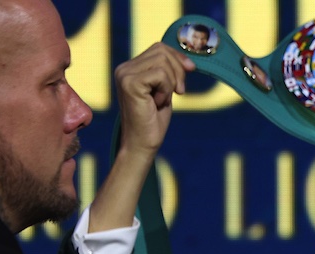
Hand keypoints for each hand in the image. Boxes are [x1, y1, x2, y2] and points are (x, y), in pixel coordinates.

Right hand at [114, 43, 194, 159]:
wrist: (142, 144)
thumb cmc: (154, 121)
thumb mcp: (165, 91)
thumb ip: (169, 73)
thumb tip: (188, 60)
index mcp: (130, 68)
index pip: (158, 48)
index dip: (178, 57)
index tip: (191, 70)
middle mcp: (124, 68)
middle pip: (161, 51)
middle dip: (178, 71)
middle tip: (179, 92)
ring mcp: (125, 74)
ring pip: (162, 62)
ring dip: (171, 83)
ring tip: (162, 100)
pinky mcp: (130, 83)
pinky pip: (161, 75)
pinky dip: (166, 89)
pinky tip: (157, 103)